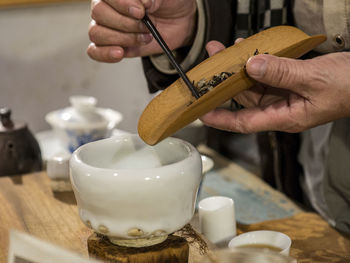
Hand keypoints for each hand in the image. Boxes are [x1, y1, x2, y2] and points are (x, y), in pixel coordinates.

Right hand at [87, 0, 196, 62]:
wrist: (178, 20)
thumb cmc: (168, 2)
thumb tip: (143, 2)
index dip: (122, 4)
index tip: (140, 12)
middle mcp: (106, 6)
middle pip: (99, 14)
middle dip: (126, 23)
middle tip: (146, 26)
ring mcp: (107, 27)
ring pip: (97, 33)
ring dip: (123, 38)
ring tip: (143, 38)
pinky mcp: (112, 45)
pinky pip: (95, 51)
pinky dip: (105, 54)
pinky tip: (120, 53)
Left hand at [201, 40, 349, 132]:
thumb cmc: (349, 86)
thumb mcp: (312, 79)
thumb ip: (281, 73)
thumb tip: (251, 66)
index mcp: (285, 117)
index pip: (244, 123)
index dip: (221, 119)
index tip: (201, 113)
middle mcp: (281, 108)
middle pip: (245, 98)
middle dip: (225, 81)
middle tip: (212, 61)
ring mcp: (285, 95)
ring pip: (253, 84)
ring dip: (239, 68)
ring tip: (225, 50)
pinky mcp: (289, 82)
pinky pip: (266, 74)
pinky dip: (256, 63)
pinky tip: (247, 51)